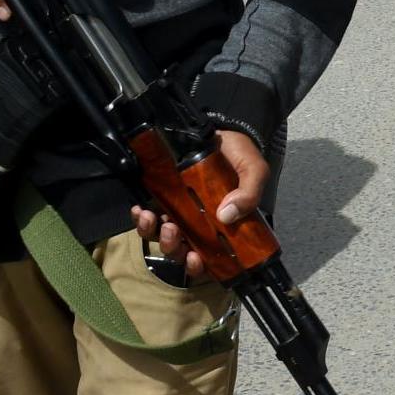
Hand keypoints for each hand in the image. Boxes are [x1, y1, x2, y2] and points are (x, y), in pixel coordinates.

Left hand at [133, 128, 269, 280]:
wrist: (222, 129)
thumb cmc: (240, 155)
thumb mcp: (254, 172)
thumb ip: (249, 194)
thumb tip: (226, 216)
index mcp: (221, 226)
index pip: (208, 257)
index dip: (197, 265)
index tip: (194, 257)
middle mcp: (197, 224)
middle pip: (178, 250)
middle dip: (171, 247)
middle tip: (173, 230)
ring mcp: (178, 211)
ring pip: (159, 236)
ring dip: (153, 233)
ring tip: (152, 216)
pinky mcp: (162, 197)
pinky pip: (147, 216)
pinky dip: (140, 217)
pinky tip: (141, 209)